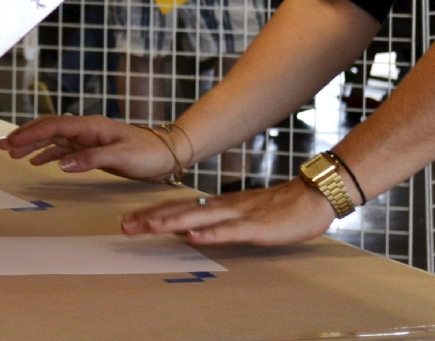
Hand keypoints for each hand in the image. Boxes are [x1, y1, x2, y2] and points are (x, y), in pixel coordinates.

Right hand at [0, 114, 176, 181]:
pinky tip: (35, 161)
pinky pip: (63, 148)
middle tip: (3, 147)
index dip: (31, 134)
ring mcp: (88, 138)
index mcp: (91, 126)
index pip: (54, 126)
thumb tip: (61, 163)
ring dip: (32, 145)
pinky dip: (47, 153)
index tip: (12, 143)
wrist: (167, 154)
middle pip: (49, 128)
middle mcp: (86, 129)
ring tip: (12, 154)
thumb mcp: (122, 156)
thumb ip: (91, 159)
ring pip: (53, 139)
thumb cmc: (148, 153)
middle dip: (25, 136)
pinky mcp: (91, 149)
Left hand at [121, 179, 336, 245]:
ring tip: (150, 227)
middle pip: (180, 211)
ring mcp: (238, 215)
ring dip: (173, 222)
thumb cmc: (276, 209)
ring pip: (199, 218)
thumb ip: (214, 220)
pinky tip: (194, 237)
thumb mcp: (239, 214)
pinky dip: (210, 234)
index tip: (126, 220)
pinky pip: (229, 231)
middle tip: (124, 226)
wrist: (310, 197)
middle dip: (150, 218)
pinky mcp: (255, 226)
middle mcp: (221, 206)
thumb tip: (187, 228)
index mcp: (216, 204)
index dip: (150, 213)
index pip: (176, 207)